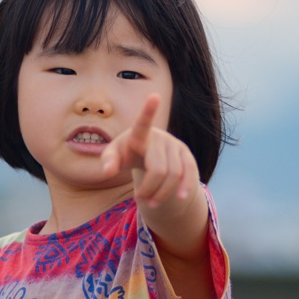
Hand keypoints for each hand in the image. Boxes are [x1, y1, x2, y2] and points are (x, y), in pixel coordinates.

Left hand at [101, 94, 198, 208]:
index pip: (142, 123)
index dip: (148, 110)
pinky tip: (181, 198)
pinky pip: (190, 173)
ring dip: (162, 194)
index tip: (154, 96)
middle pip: (159, 169)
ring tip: (151, 202)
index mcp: (139, 134)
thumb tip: (108, 171)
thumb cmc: (126, 153)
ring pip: (174, 175)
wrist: (146, 155)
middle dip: (149, 189)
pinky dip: (186, 187)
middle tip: (139, 198)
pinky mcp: (187, 155)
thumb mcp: (113, 157)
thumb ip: (108, 162)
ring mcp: (176, 145)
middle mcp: (160, 137)